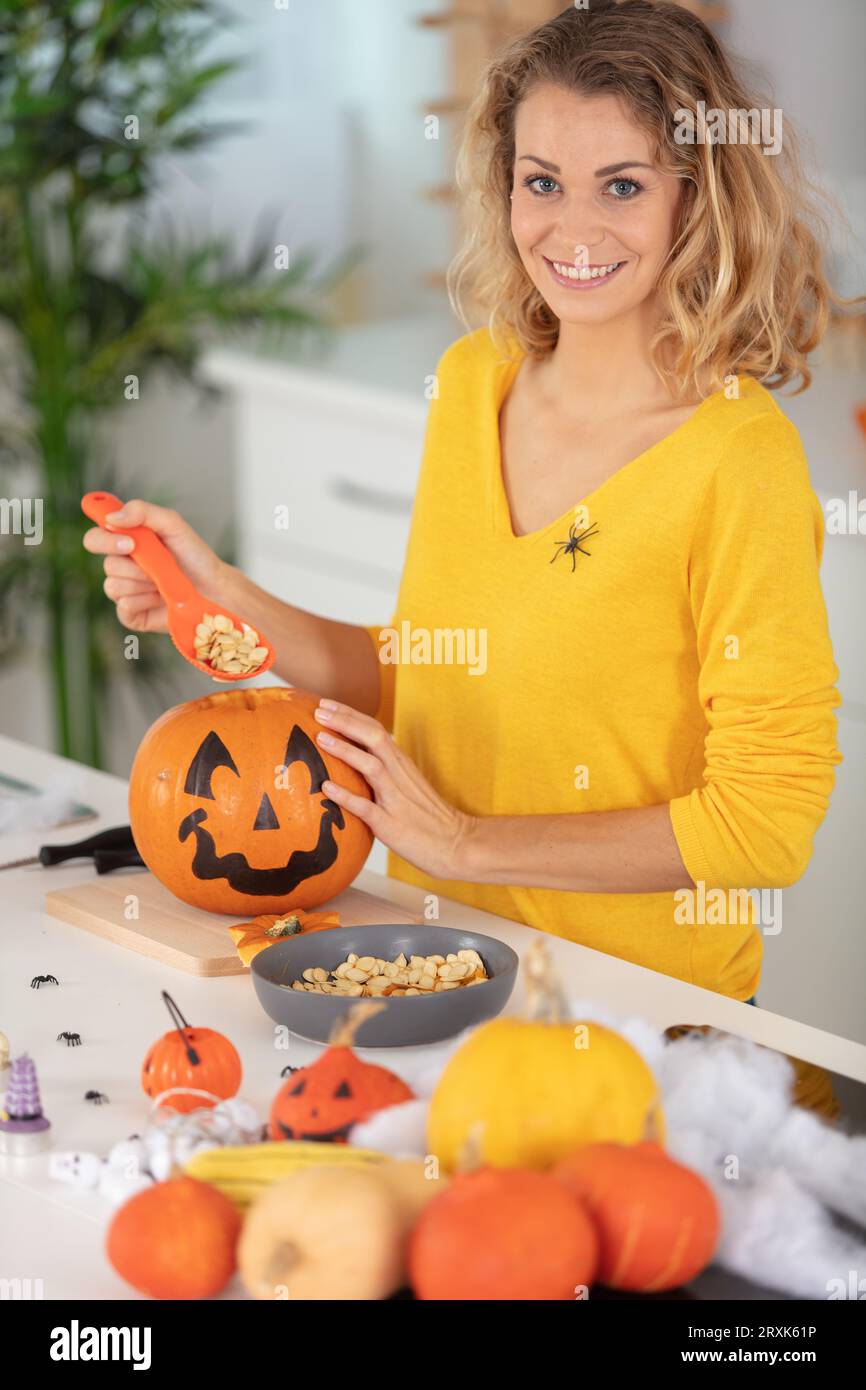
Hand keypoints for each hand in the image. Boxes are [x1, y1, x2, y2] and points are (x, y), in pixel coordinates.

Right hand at [82, 498, 232, 633]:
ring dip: (143, 584)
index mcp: (125, 542)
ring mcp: (125, 592)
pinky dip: (144, 602)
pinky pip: (124, 608)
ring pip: (114, 587)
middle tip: (157, 567)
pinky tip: (161, 599)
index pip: (95, 538)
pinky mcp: (132, 615)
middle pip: (107, 565)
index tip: (130, 543)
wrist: (214, 589)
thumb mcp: (173, 524)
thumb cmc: (194, 556)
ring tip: (164, 582)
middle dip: (135, 567)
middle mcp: (121, 567)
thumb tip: (111, 518)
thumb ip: (142, 512)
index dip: (105, 540)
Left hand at [313, 698, 472, 881]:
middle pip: (373, 738)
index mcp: (401, 764)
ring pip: (371, 767)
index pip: (375, 730)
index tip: (326, 704)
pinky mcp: (390, 824)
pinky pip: (367, 808)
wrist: (455, 843)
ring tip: (321, 738)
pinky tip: (327, 788)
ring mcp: (395, 799)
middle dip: (346, 722)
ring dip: (346, 751)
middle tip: (319, 710)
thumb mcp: (406, 784)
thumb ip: (384, 769)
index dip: (350, 715)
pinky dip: (346, 796)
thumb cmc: (426, 815)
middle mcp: (399, 775)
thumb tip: (354, 758)